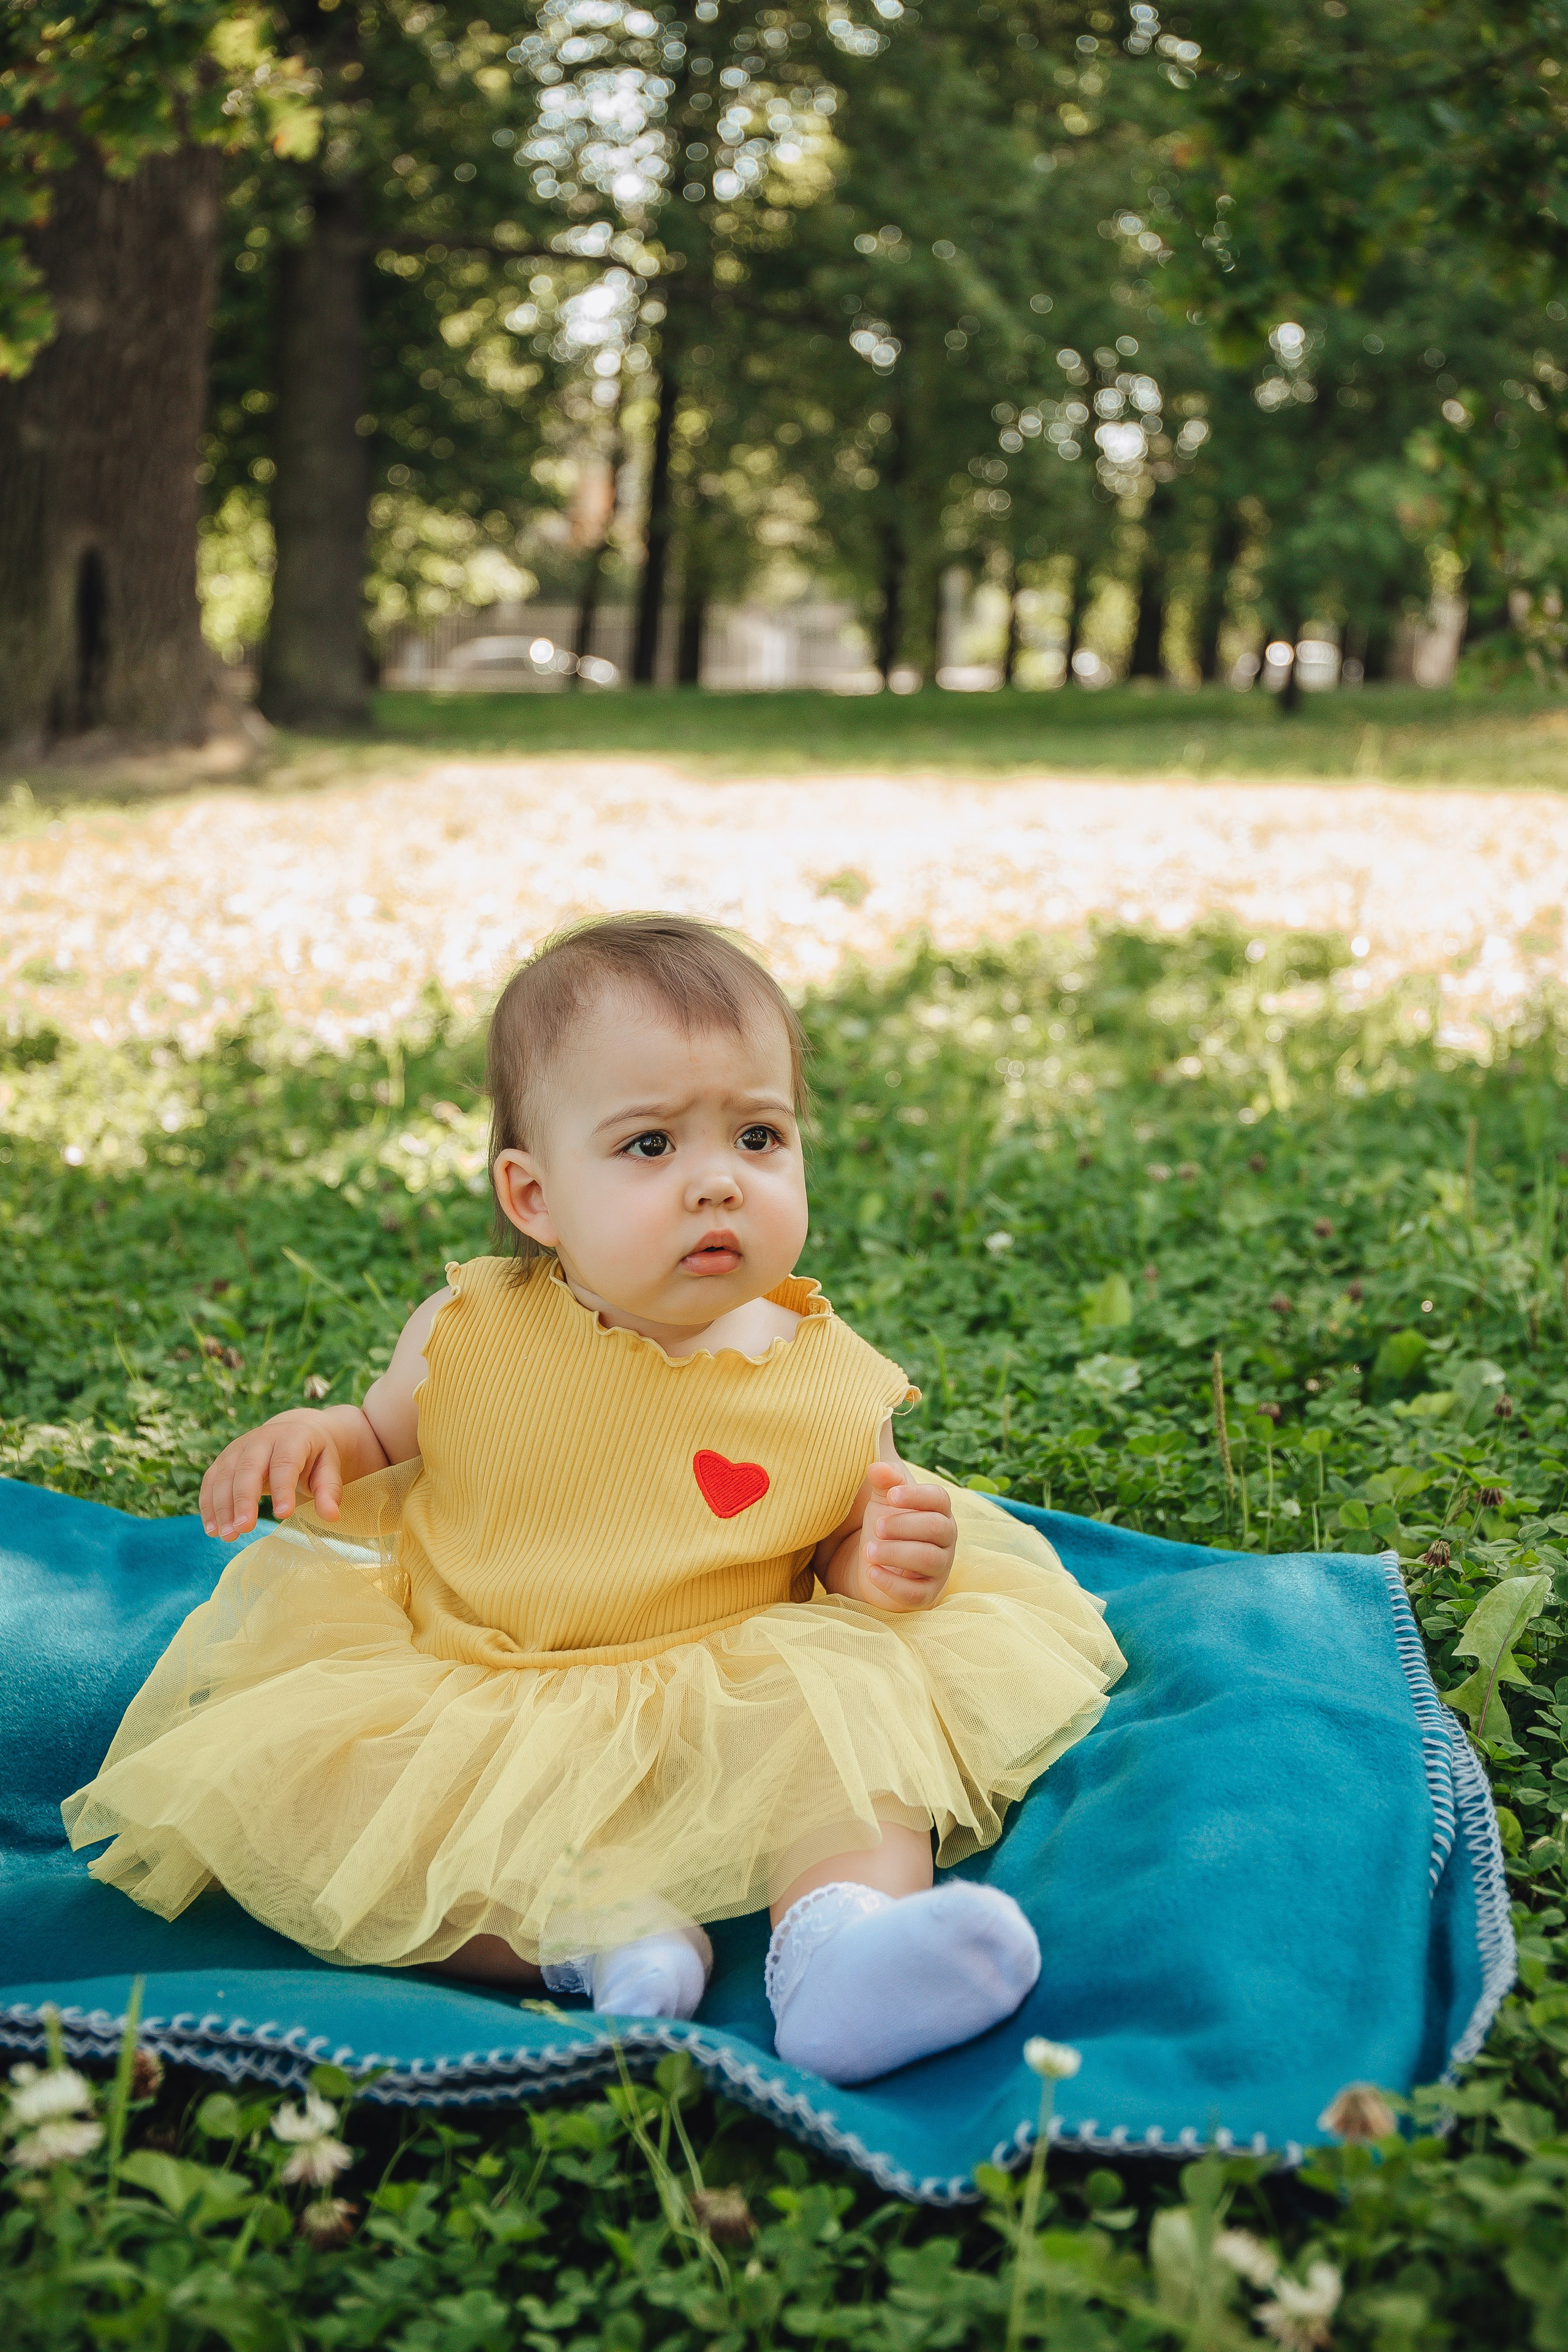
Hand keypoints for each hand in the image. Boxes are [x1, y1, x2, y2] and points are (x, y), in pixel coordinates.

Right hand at [200, 1410, 343, 1539]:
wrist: (294, 1433)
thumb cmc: (314, 1457)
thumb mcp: (328, 1468)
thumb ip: (329, 1491)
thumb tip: (331, 1516)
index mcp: (292, 1437)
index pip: (284, 1463)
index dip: (283, 1488)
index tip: (284, 1515)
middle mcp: (261, 1439)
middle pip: (248, 1468)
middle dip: (244, 1499)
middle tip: (244, 1528)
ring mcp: (238, 1447)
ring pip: (224, 1475)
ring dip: (222, 1507)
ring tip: (228, 1536)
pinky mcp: (224, 1459)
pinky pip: (211, 1481)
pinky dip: (209, 1505)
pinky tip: (213, 1529)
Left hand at [824, 1462, 957, 1612]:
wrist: (878, 1566)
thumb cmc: (887, 1527)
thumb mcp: (882, 1500)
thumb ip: (883, 1481)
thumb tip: (875, 1467)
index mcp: (938, 1511)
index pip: (939, 1498)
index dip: (917, 1495)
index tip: (891, 1495)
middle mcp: (946, 1539)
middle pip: (936, 1527)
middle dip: (904, 1525)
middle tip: (875, 1527)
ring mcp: (939, 1569)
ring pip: (928, 1559)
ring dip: (895, 1553)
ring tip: (868, 1551)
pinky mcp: (925, 1595)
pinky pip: (916, 1593)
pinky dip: (892, 1583)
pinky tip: (870, 1572)